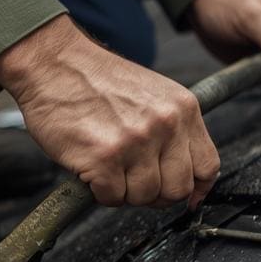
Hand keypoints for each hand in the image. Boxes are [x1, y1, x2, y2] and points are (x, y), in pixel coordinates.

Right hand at [0, 16, 218, 209]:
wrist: (53, 63)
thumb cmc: (94, 79)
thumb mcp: (153, 94)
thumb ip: (173, 128)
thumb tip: (183, 168)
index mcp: (182, 109)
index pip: (208, 166)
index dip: (196, 189)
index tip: (188, 198)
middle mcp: (165, 125)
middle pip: (177, 190)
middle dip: (154, 193)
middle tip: (133, 180)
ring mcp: (135, 142)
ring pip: (144, 197)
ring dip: (123, 191)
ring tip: (108, 167)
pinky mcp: (104, 159)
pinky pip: (112, 198)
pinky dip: (99, 191)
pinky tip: (91, 168)